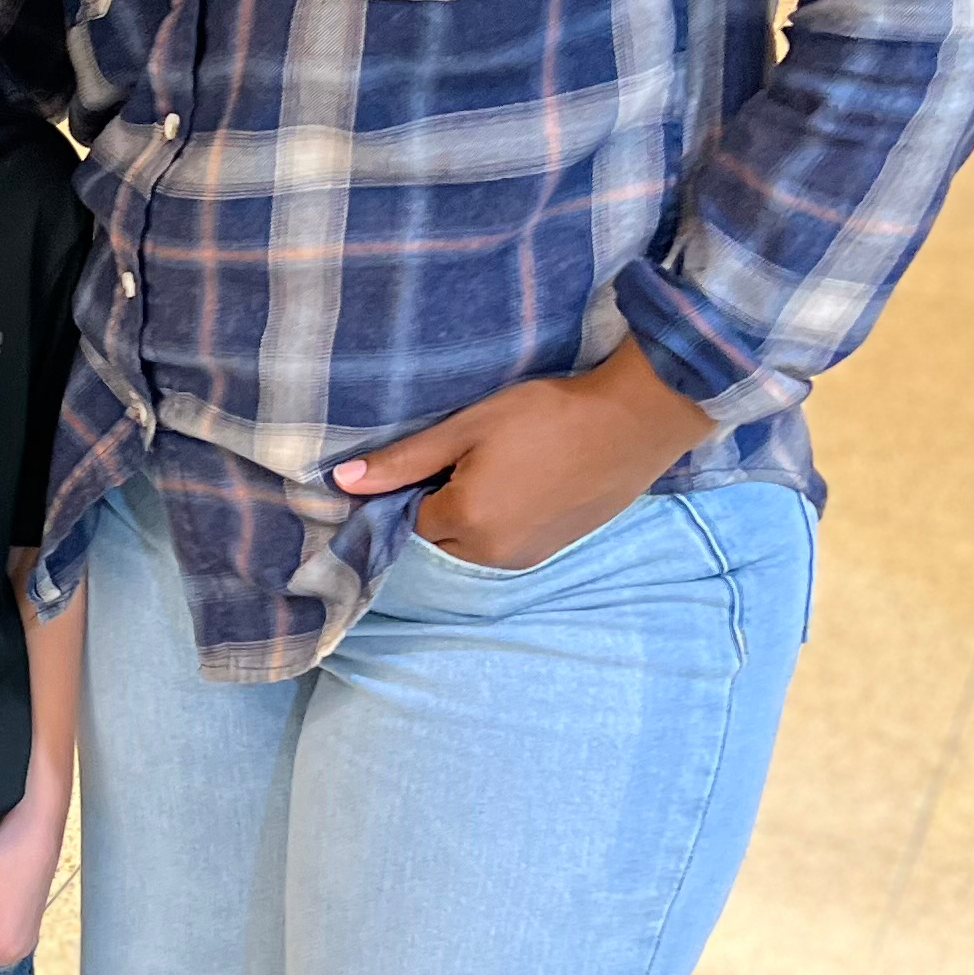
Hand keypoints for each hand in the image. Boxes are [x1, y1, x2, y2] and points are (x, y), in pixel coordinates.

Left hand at [330, 341, 711, 570]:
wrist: (632, 424)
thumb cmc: (546, 416)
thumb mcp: (467, 428)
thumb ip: (404, 460)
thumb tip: (341, 482)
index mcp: (465, 523)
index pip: (406, 520)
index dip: (408, 488)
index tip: (426, 456)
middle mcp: (491, 555)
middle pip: (437, 539)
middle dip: (434, 506)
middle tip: (460, 458)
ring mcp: (527, 558)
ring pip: (470, 546)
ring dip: (467, 517)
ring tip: (493, 467)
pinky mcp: (552, 551)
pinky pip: (504, 547)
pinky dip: (498, 523)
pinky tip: (519, 483)